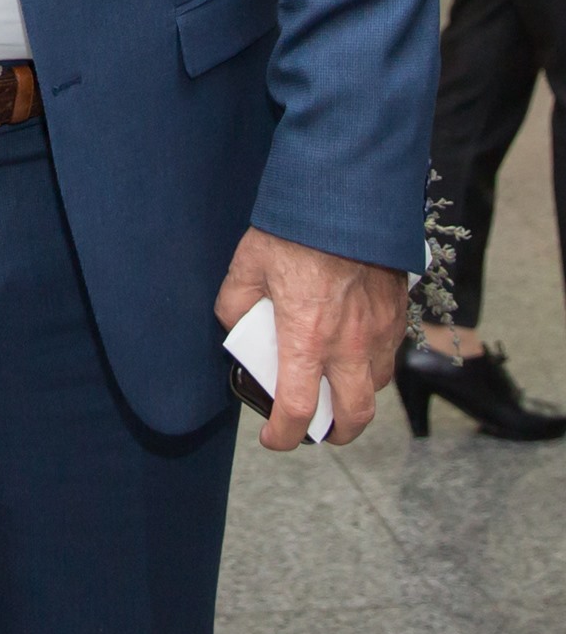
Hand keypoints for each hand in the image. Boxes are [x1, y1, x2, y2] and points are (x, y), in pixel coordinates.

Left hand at [215, 228, 406, 449]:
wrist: (347, 195)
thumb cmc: (294, 230)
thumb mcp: (247, 264)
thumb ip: (236, 303)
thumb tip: (237, 326)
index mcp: (307, 338)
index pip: (298, 408)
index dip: (283, 434)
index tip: (273, 437)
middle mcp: (350, 344)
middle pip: (354, 416)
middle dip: (336, 433)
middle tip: (318, 429)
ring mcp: (380, 331)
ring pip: (377, 387)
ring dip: (357, 397)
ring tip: (336, 388)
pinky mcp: (398, 313)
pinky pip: (390, 355)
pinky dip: (374, 365)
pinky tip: (356, 350)